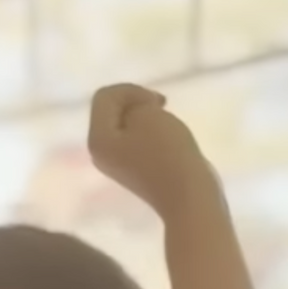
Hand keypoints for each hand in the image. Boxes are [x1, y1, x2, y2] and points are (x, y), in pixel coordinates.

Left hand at [86, 83, 220, 213]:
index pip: (104, 96)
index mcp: (97, 139)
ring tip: (166, 124)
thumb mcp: (148, 114)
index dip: (132, 90)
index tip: (156, 104)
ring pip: (125, 125)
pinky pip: (136, 140)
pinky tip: (169, 139)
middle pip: (111, 110)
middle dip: (136, 102)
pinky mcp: (136, 171)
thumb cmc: (168, 154)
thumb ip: (134, 103)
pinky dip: (151, 132)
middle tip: (162, 107)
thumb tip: (137, 114)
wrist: (190, 198)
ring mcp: (117, 165)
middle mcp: (100, 153)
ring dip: (146, 117)